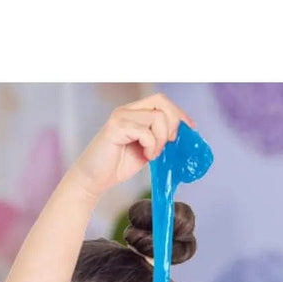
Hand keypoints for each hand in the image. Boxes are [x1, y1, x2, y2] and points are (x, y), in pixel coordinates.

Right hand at [69, 93, 194, 200]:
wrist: (93, 180)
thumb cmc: (116, 167)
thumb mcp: (145, 151)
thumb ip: (159, 140)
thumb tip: (182, 135)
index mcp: (133, 113)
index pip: (161, 101)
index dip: (179, 113)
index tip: (190, 129)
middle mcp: (126, 110)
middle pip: (162, 102)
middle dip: (173, 123)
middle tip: (169, 144)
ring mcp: (120, 117)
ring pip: (157, 117)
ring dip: (161, 139)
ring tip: (152, 154)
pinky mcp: (115, 128)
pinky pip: (146, 132)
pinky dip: (152, 146)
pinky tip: (146, 157)